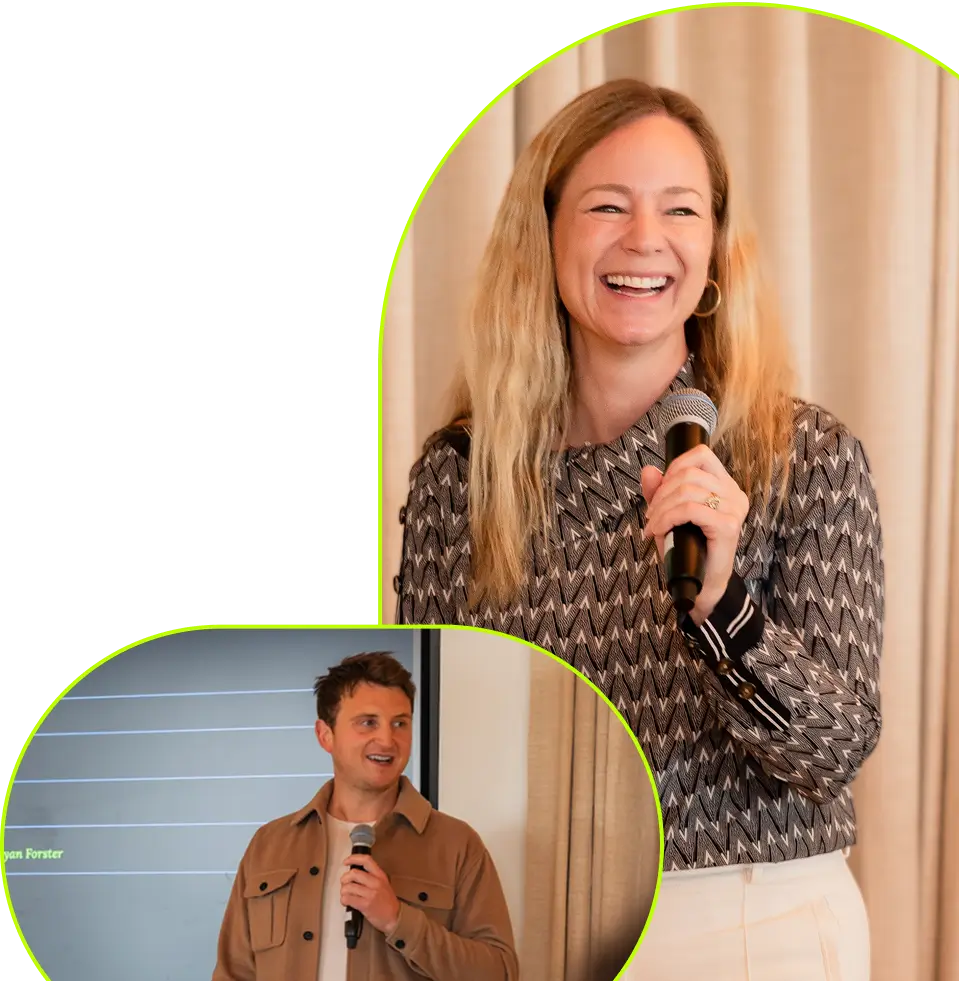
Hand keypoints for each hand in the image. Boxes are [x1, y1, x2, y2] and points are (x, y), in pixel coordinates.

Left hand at [341, 855, 400, 934]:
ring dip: (343, 891)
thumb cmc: (387, 901)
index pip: (366, 860)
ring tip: (346, 894)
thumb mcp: (384, 884)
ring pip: (348, 887)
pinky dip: (343, 899)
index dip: (354, 858)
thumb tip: (354, 873)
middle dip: (344, 878)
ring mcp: (370, 894)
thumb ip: (372, 876)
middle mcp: (375, 882)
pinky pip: (348, 898)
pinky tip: (346, 901)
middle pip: (354, 873)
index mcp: (380, 875)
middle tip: (344, 883)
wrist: (394, 917)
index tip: (346, 862)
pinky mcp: (365, 905)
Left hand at [641, 443, 748, 624]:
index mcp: (725, 487)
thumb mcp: (669, 516)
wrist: (700, 586)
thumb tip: (648, 470)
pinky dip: (667, 518)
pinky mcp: (728, 526)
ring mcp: (734, 510)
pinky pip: (690, 510)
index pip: (701, 455)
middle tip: (651, 515)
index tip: (659, 490)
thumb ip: (659, 492)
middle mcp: (734, 495)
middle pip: (690, 473)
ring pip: (687, 491)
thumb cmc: (687, 550)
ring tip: (653, 525)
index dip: (674, 467)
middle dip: (662, 493)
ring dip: (661, 508)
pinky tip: (659, 531)